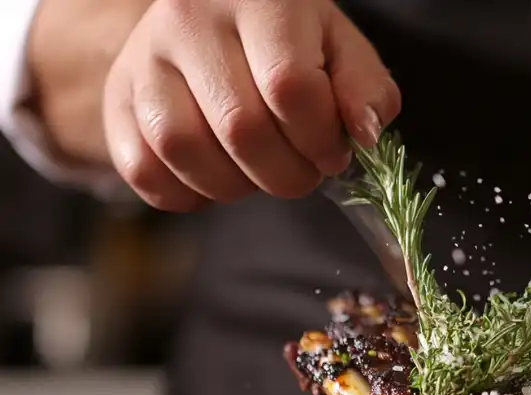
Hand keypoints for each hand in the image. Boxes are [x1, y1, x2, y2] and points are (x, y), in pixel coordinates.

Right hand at [103, 0, 400, 210]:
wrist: (215, 16)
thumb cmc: (290, 40)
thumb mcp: (341, 49)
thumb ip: (366, 89)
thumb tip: (365, 134)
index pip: (291, 88)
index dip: (321, 140)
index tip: (333, 153)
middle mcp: (190, 20)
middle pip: (240, 127)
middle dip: (287, 173)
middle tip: (303, 171)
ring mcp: (144, 58)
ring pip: (184, 149)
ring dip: (236, 187)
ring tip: (261, 175)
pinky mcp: (117, 97)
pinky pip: (142, 169)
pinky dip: (186, 194)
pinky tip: (218, 179)